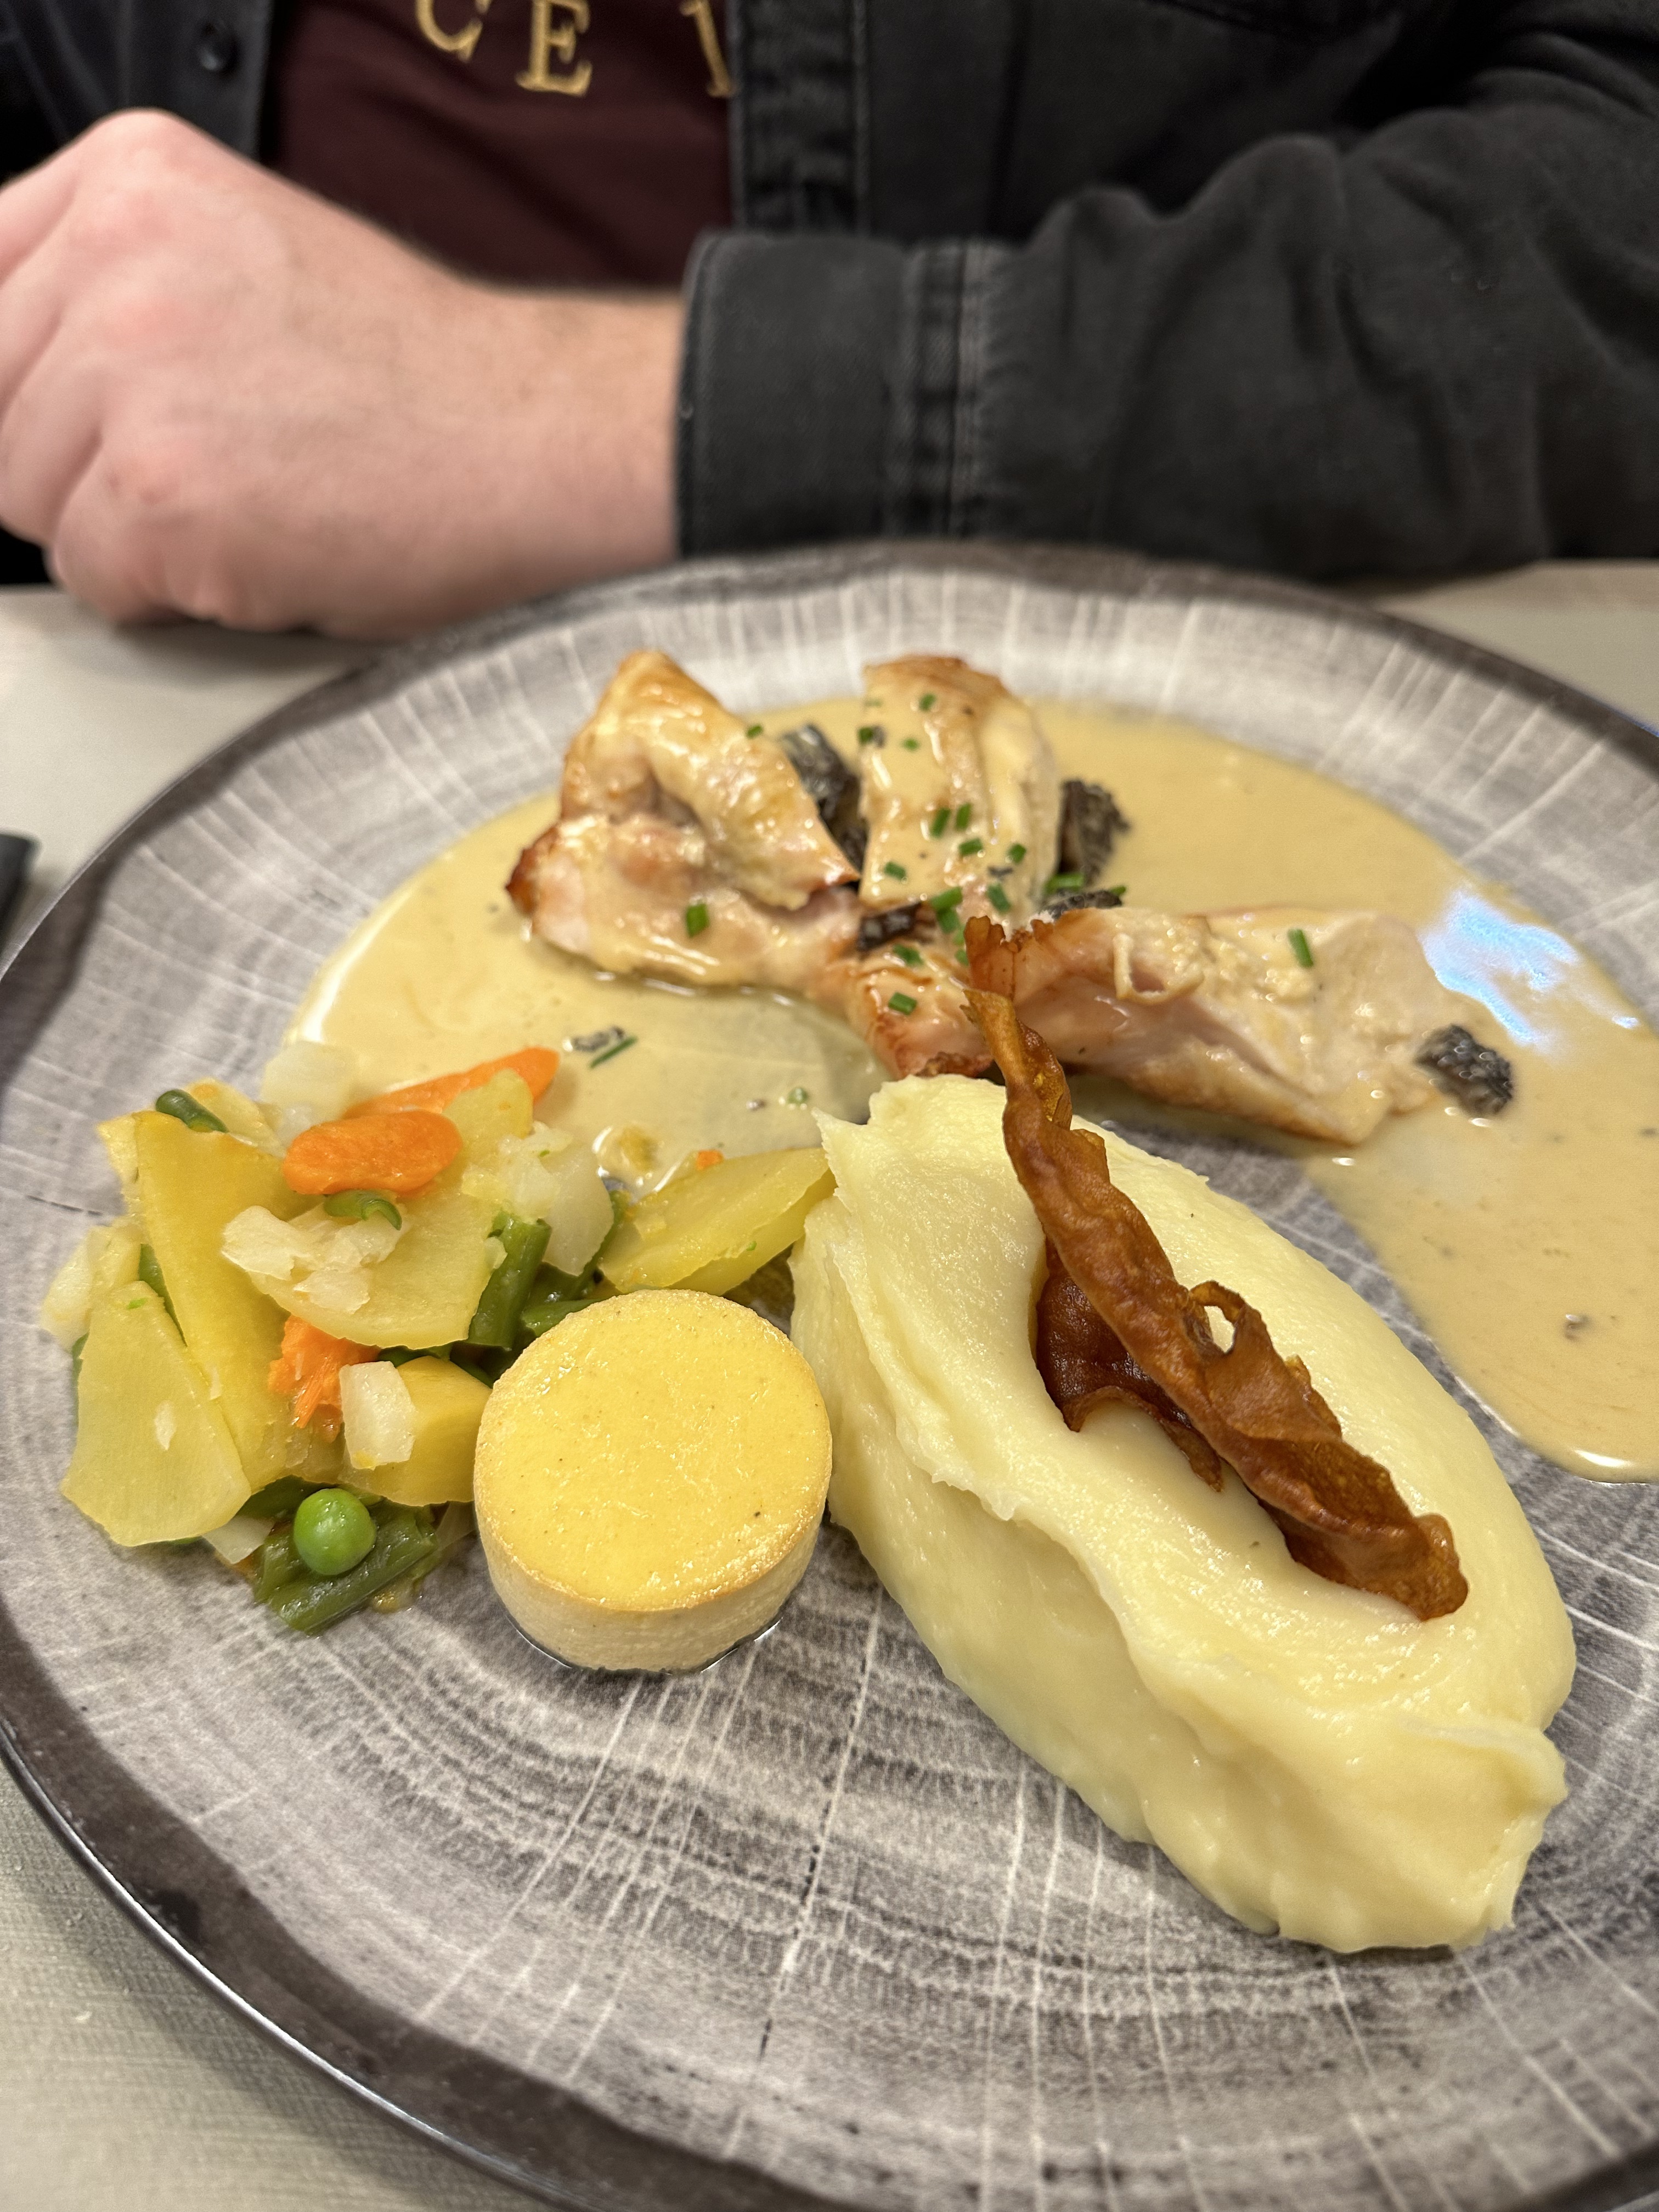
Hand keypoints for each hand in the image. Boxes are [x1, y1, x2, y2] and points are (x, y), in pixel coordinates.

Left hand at [0, 111, 680, 637]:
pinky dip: (170, 597)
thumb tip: (30, 382)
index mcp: (130, 176)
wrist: (537, 442)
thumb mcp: (244, 261)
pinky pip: (91, 581)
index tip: (82, 423)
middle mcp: (113, 255)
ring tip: (243, 510)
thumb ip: (122, 292)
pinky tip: (259, 554)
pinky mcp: (157, 492)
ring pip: (25, 500)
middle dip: (79, 466)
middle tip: (210, 473)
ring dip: (123, 533)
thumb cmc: (425, 381)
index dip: (33, 385)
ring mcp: (129, 373)